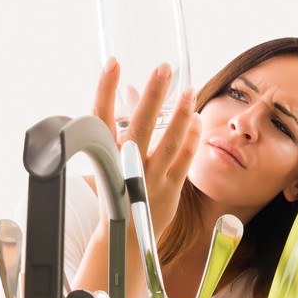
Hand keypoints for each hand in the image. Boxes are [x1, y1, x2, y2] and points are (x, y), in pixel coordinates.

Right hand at [93, 59, 199, 236]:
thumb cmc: (118, 187)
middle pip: (139, 126)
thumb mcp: (113, 156)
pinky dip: (191, 138)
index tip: (113, 63)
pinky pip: (184, 160)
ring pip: (168, 142)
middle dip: (152, 95)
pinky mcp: (169, 189)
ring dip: (180, 115)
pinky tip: (196, 119)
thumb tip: (131, 90)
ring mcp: (148, 179)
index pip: (101, 116)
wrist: (125, 235)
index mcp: (105, 154)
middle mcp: (125, 166)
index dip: (105, 89)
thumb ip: (124, 122)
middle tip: (163, 68)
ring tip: (189, 91)